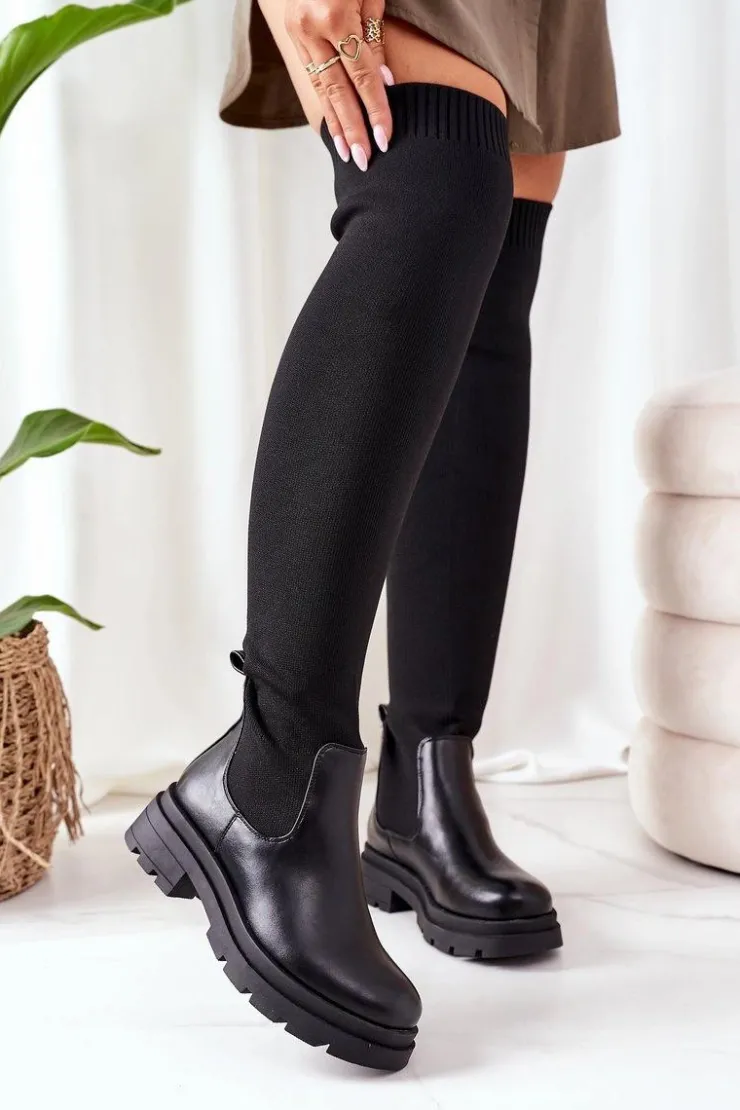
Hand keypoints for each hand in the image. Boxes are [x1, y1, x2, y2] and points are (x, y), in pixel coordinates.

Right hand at [286, 0, 393, 169]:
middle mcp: (310, 27)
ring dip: (336, 123)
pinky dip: (323, 102)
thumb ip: (375, 37)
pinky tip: (332, 125)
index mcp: (334, 15)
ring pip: (320, 86)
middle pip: (338, 90)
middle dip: (353, 128)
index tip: (386, 138)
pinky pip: (311, 74)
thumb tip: (383, 84)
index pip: (362, 76)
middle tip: (366, 161)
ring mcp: (296, 31)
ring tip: (348, 154)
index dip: (376, 109)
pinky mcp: (290, 32)